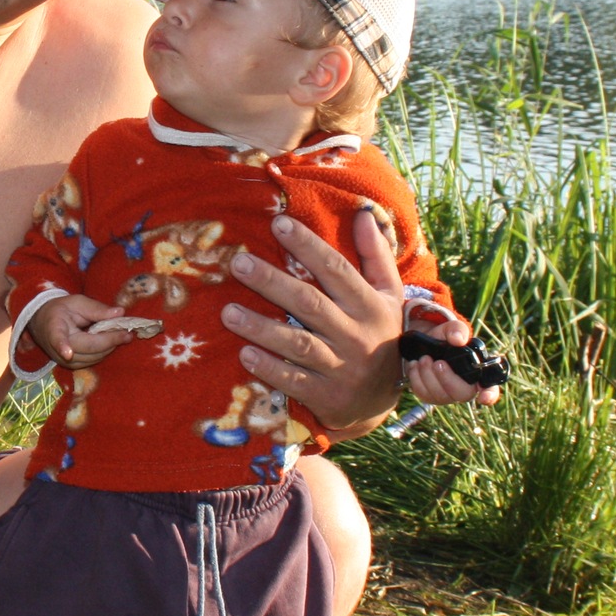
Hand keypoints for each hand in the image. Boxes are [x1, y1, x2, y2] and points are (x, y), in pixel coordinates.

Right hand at [29, 294, 131, 368]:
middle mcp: (56, 348)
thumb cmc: (62, 310)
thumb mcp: (77, 302)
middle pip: (88, 348)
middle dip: (110, 341)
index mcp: (54, 327)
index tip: (68, 354)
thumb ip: (97, 308)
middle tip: (128, 332)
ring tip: (122, 334)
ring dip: (109, 347)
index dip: (62, 346)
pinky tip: (111, 341)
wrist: (43, 323)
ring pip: (93, 357)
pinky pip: (93, 361)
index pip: (57, 339)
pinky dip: (104, 351)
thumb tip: (120, 313)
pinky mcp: (71, 366)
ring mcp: (64, 359)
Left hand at [222, 208, 413, 432]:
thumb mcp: (388, 295)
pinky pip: (294, 381)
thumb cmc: (380, 334)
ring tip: (227, 312)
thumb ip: (376, 255)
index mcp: (369, 305)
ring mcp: (340, 367)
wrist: (383, 401)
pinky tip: (244, 354)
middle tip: (238, 263)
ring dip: (261, 328)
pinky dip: (269, 369)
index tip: (278, 224)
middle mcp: (355, 335)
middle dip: (272, 282)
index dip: (308, 246)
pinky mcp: (326, 396)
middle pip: (310, 304)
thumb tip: (364, 214)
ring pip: (297, 344)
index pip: (336, 269)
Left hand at [402, 322, 503, 408]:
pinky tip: (416, 365)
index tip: (483, 397)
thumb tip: (458, 339)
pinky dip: (416, 378)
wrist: (423, 345)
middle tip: (437, 362)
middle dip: (447, 379)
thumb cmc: (445, 339)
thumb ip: (457, 330)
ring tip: (424, 358)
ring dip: (428, 375)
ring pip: (440, 396)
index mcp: (477, 372)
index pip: (490, 388)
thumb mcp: (450, 329)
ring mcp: (448, 394)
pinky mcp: (431, 397)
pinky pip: (424, 394)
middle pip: (462, 394)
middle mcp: (465, 387)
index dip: (489, 395)